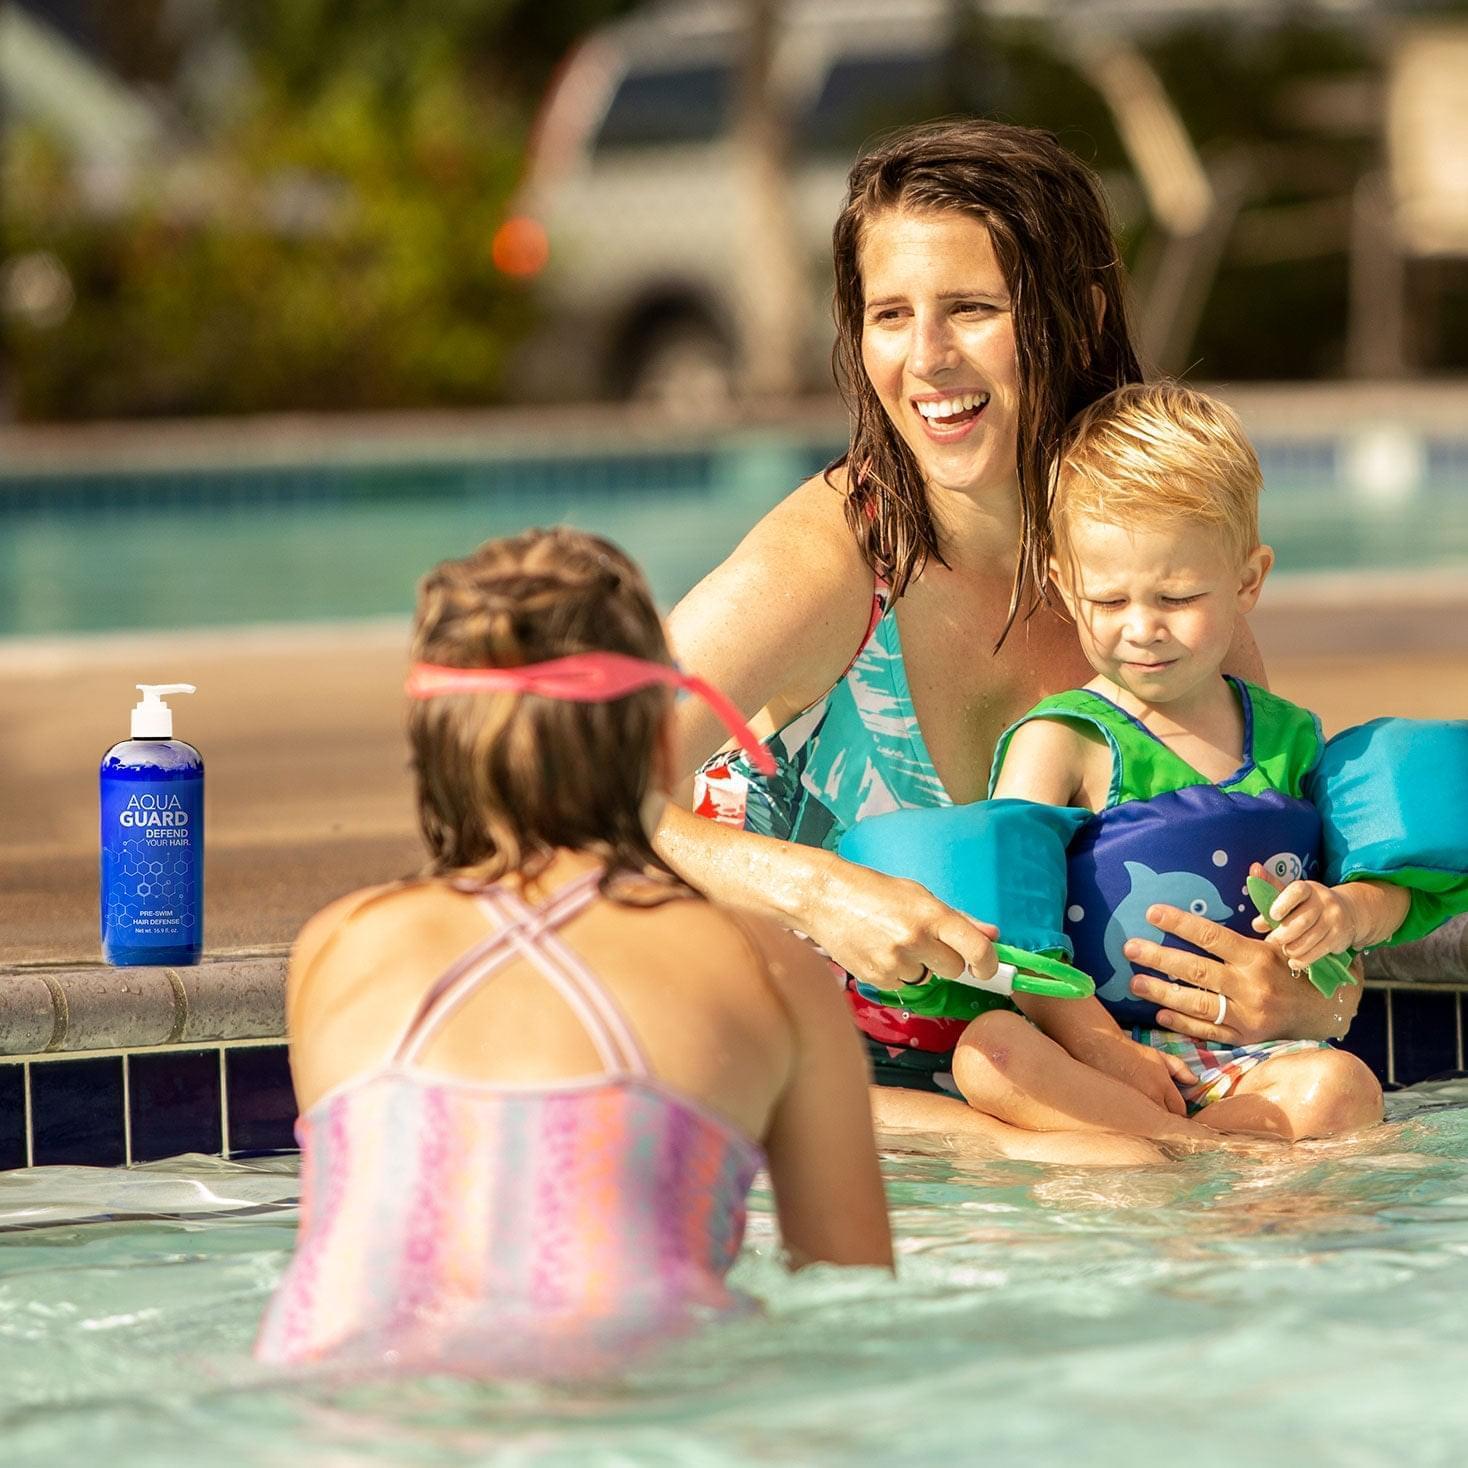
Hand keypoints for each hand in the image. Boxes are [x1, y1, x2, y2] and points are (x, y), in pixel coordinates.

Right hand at [808, 857, 999, 988]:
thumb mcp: (919, 896)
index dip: (988, 963)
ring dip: (917, 966)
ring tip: (891, 941)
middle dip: (945, 960)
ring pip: (926, 978)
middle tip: (923, 941)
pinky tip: (877, 950)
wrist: (824, 898)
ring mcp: (895, 961)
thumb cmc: (873, 891)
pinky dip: (894, 971)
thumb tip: (992, 934)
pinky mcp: (877, 978)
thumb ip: (958, 919)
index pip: (976, 949)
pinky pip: (901, 984)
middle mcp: (916, 939)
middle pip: (954, 970)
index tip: (987, 968)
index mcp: (931, 915)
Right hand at [1071, 1031, 1192, 1115]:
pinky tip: (1136, 1121)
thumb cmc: (1132, 1052)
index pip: (1180, 1111)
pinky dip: (1138, 1125)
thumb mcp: (1159, 1056)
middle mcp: (1151, 1097)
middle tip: (1166, 1122)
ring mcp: (1135, 1105)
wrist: (1103, 1049)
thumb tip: (1195, 1082)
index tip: (1176, 1113)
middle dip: (1169, 1122)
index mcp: (1162, 1086)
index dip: (1180, 1114)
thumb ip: (1180, 1068)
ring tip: (1151, 1123)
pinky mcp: (1121, 1109)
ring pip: (1151, 1127)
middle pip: (1167, 1122)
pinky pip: (1135, 1124)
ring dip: (1153, 1126)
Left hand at [1123, 902, 1314, 1044]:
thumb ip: (1266, 903)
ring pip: (1198, 1004)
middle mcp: (1251, 986)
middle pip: (1197, 970)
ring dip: (1162, 993)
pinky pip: (1209, 1031)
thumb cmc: (1295, 965)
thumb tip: (1253, 867)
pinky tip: (1159, 1014)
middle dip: (1159, 958)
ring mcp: (1247, 1015)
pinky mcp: (1245, 1037)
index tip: (1151, 912)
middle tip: (1129, 948)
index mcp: (1257, 956)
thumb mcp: (1283, 933)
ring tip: (1134, 983)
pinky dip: (1183, 1023)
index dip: (1180, 923)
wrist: (1325, 1009)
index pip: (1212, 936)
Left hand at [1251, 876, 1355, 968]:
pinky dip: (1304, 959)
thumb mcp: (1291, 900)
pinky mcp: (1339, 936)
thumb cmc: (1308, 906)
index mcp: (1307, 889)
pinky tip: (1294, 962)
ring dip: (1293, 948)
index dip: (1283, 903)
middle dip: (1284, 934)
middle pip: (1303, 920)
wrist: (1347, 911)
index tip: (1273, 915)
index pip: (1297, 892)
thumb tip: (1257, 925)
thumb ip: (1270, 907)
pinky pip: (1319, 951)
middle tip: (1272, 940)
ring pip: (1311, 938)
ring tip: (1284, 950)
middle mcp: (1324, 902)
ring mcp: (1334, 919)